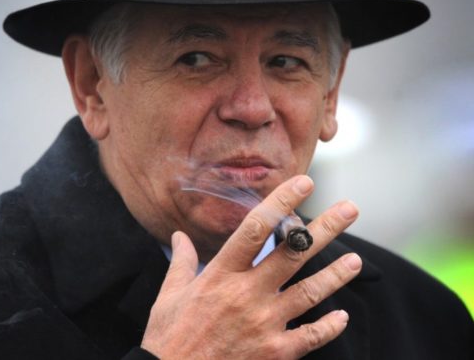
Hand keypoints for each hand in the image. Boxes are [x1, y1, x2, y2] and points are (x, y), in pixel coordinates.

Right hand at [141, 175, 361, 358]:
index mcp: (219, 275)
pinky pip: (311, 336)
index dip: (281, 202)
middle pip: (293, 254)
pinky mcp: (275, 352)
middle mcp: (246, 294)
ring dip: (336, 275)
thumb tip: (178, 236)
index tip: (302, 183)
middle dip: (325, 228)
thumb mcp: (169, 295)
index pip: (255, 228)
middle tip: (350, 209)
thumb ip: (181, 261)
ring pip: (310, 292)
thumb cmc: (168, 337)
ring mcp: (264, 324)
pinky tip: (341, 315)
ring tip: (356, 260)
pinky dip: (329, 326)